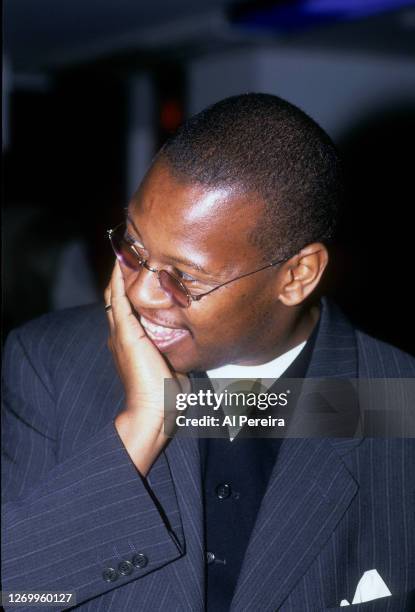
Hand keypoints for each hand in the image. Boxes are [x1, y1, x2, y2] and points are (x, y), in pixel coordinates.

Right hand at [104, 261, 188, 475]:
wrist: (153, 413)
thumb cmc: (165, 397)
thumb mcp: (172, 365)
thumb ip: (175, 350)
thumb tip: (191, 342)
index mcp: (131, 342)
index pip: (127, 307)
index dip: (130, 287)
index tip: (140, 268)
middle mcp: (121, 335)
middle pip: (116, 296)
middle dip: (123, 273)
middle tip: (130, 250)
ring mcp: (121, 334)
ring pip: (114, 295)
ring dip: (120, 272)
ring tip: (126, 249)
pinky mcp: (126, 335)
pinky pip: (118, 301)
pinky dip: (119, 281)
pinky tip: (122, 264)